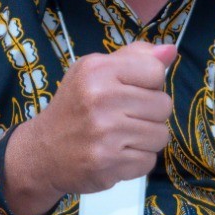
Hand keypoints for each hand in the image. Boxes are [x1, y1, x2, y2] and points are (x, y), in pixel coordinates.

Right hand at [4, 41, 175, 214]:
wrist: (43, 151)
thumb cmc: (76, 106)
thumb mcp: (95, 70)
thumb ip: (134, 57)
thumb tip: (170, 51)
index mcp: (97, 70)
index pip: (156, 71)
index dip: (150, 83)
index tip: (131, 91)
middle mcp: (100, 98)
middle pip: (163, 105)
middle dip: (150, 113)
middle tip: (125, 117)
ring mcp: (105, 133)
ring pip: (161, 135)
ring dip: (146, 139)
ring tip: (122, 137)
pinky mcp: (109, 163)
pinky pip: (149, 161)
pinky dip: (136, 160)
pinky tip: (116, 154)